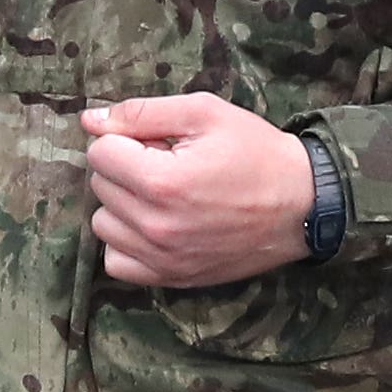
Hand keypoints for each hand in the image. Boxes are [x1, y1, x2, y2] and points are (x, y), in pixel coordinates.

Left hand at [83, 91, 315, 288]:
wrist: (301, 205)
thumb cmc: (256, 153)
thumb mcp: (205, 113)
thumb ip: (143, 113)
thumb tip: (90, 120)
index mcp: (161, 181)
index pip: (100, 152)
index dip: (125, 138)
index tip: (156, 141)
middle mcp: (154, 226)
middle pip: (100, 186)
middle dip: (125, 168)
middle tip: (167, 164)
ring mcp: (161, 257)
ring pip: (102, 224)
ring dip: (122, 205)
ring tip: (161, 196)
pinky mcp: (169, 278)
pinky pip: (115, 263)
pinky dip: (126, 242)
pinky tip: (153, 225)